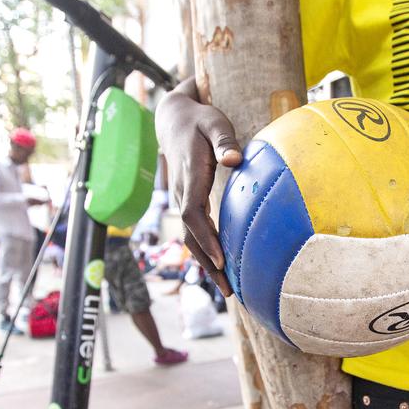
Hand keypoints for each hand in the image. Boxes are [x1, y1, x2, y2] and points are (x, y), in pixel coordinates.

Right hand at [155, 77, 241, 295]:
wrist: (173, 118)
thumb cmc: (200, 120)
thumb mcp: (214, 122)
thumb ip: (224, 140)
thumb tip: (234, 159)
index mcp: (189, 176)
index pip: (192, 214)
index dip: (205, 238)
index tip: (220, 260)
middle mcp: (181, 192)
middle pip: (190, 236)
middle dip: (207, 264)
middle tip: (229, 289)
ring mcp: (181, 199)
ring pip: (190, 238)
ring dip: (207, 264)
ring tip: (228, 289)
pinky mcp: (187, 202)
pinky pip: (194, 231)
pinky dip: (206, 252)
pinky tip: (223, 267)